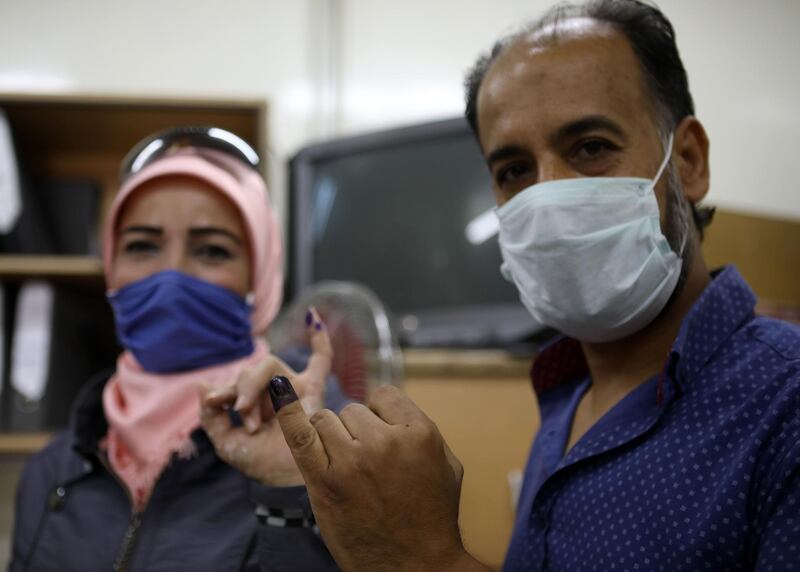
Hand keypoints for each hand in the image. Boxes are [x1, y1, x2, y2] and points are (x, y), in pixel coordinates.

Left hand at [198, 307, 332, 485]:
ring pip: (270, 366)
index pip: (237, 382)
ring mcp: (294, 387)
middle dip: (242, 389)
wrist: (286, 479)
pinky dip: (319, 338)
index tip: (214, 402)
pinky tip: (312, 315)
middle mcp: (273, 390)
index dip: (224, 388)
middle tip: (242, 414)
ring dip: (257, 387)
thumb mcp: (227, 443)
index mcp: (254, 401)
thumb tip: (201, 385)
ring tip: (256, 419)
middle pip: (253, 370)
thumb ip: (212, 417)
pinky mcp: (312, 389)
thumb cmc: (262, 463)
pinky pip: (321, 360)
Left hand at [269, 377, 487, 571]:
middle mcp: (384, 442)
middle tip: (369, 465)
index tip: (384, 434)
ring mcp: (351, 463)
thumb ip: (419, 427)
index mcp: (419, 433)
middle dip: (358, 431)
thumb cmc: (432, 515)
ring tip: (347, 467)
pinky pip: (300, 436)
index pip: (383, 395)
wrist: (414, 566)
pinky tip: (278, 389)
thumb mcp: (446, 463)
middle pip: (352, 411)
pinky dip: (288, 412)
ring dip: (332, 438)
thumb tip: (384, 404)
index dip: (381, 413)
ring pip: (326, 421)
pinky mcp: (324, 483)